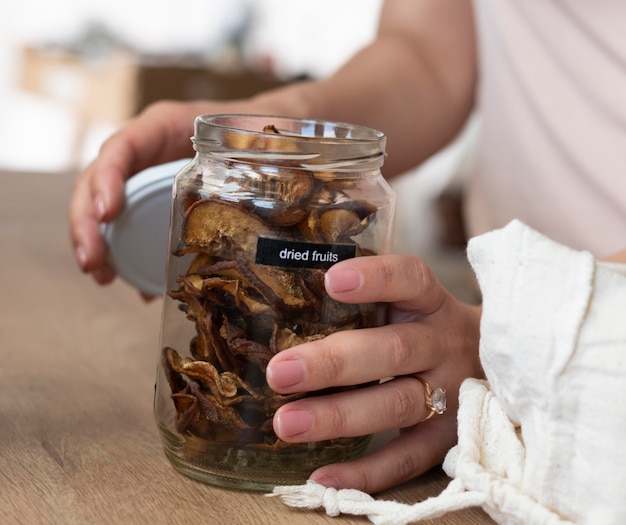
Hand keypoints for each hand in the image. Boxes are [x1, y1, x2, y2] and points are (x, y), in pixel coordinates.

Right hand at [68, 100, 242, 284]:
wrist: (259, 134)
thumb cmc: (250, 129)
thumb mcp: (245, 137)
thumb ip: (245, 156)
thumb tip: (265, 197)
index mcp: (160, 128)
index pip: (121, 148)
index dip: (106, 180)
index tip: (107, 214)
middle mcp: (143, 151)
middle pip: (96, 182)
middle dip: (87, 224)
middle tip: (93, 263)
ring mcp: (142, 175)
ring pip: (102, 207)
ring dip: (96, 244)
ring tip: (102, 276)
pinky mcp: (152, 200)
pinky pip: (128, 225)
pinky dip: (128, 255)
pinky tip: (138, 286)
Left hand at [266, 254, 481, 493]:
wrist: (492, 366)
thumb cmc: (425, 329)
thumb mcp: (408, 304)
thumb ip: (365, 302)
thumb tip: (284, 305)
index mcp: (431, 303)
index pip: (410, 280)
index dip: (375, 278)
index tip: (331, 281)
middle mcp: (444, 345)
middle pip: (394, 351)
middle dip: (333, 363)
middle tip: (280, 372)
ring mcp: (451, 395)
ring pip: (396, 405)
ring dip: (338, 416)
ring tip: (287, 424)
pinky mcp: (446, 440)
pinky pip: (406, 460)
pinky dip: (365, 473)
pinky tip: (320, 477)